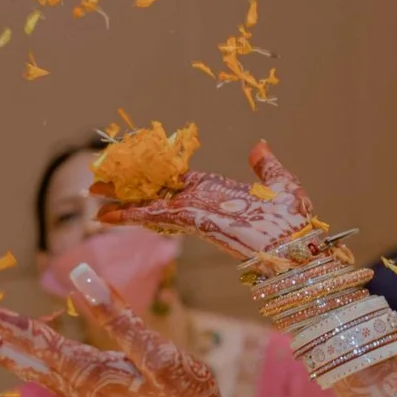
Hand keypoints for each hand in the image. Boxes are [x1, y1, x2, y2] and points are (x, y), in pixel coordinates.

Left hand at [0, 267, 222, 396]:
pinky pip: (32, 361)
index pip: (21, 337)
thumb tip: (79, 274)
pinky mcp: (82, 383)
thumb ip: (118, 315)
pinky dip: (5, 345)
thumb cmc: (185, 393)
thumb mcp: (157, 354)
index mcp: (80, 369)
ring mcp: (72, 384)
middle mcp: (66, 379)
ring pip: (14, 357)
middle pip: (2, 352)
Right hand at [97, 140, 317, 264]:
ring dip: (120, 202)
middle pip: (155, 193)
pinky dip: (131, 215)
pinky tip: (108, 215)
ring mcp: (196, 214)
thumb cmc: (297, 225)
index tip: (128, 169)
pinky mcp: (194, 223)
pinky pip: (157, 216)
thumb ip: (266, 168)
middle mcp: (201, 204)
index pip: (175, 183)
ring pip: (150, 205)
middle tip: (95, 185)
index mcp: (216, 193)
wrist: (304, 250)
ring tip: (92, 198)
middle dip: (126, 189)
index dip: (151, 176)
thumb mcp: (281, 186)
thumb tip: (258, 146)